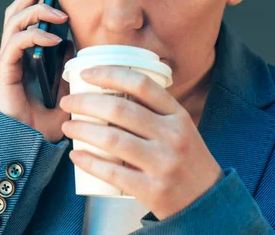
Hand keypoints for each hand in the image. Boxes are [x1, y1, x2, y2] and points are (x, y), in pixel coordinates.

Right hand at [0, 0, 74, 143]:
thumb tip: (74, 50)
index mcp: (24, 57)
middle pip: (15, 12)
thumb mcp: (65, 93)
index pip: (26, 18)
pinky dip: (33, 35)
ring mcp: (7, 61)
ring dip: (36, 10)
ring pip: (13, 21)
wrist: (26, 147)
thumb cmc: (42, 125)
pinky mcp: (4, 71)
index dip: (38, 0)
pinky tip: (53, 38)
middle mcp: (13, 55)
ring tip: (59, 12)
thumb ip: (68, 72)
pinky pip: (15, 43)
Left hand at [59, 65, 223, 219]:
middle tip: (67, 103)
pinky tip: (76, 155)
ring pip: (112, 140)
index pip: (141, 84)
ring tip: (67, 127)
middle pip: (120, 109)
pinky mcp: (152, 189)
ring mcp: (162, 163)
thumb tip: (108, 90)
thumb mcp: (180, 128)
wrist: (208, 201)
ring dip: (82, 130)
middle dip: (85, 103)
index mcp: (177, 115)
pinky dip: (90, 162)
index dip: (109, 74)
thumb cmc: (185, 159)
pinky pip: (113, 173)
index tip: (85, 73)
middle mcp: (172, 136)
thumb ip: (152, 111)